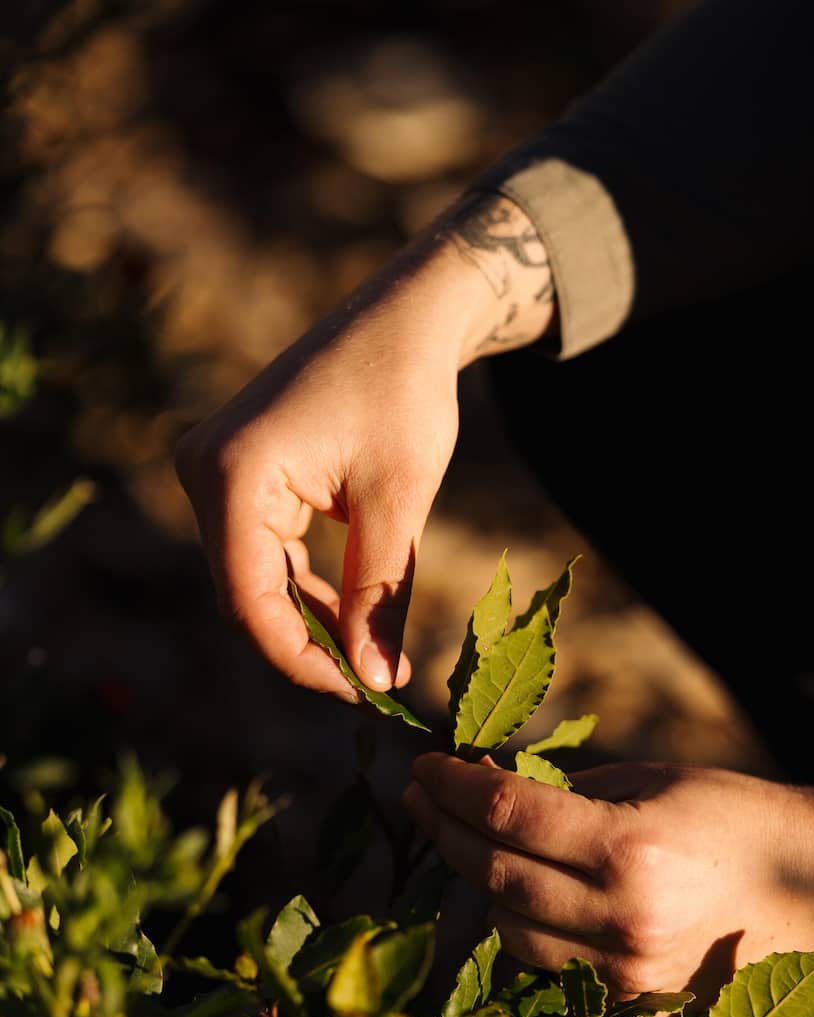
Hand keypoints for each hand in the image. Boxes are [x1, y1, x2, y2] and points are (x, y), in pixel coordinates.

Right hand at [175, 196, 555, 697]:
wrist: (403, 321)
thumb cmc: (405, 396)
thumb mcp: (398, 503)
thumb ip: (380, 595)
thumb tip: (378, 681)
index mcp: (232, 476)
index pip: (251, 601)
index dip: (303, 660)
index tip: (360, 695)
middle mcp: (204, 474)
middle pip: (246, 595)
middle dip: (308, 644)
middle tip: (374, 683)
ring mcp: (214, 473)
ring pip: (255, 579)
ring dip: (309, 619)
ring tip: (372, 654)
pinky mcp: (237, 475)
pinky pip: (263, 552)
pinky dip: (306, 585)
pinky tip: (352, 611)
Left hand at [402, 755, 813, 1001]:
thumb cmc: (732, 814)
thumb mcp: (649, 780)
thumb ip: (566, 794)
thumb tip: (485, 789)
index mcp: (629, 850)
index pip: (508, 816)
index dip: (453, 787)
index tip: (424, 765)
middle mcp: (621, 918)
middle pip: (493, 874)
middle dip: (444, 830)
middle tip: (420, 796)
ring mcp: (626, 971)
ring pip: (508, 929)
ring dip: (478, 880)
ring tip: (468, 840)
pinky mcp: (634, 1002)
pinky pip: (549, 963)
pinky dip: (523, 923)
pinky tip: (518, 888)